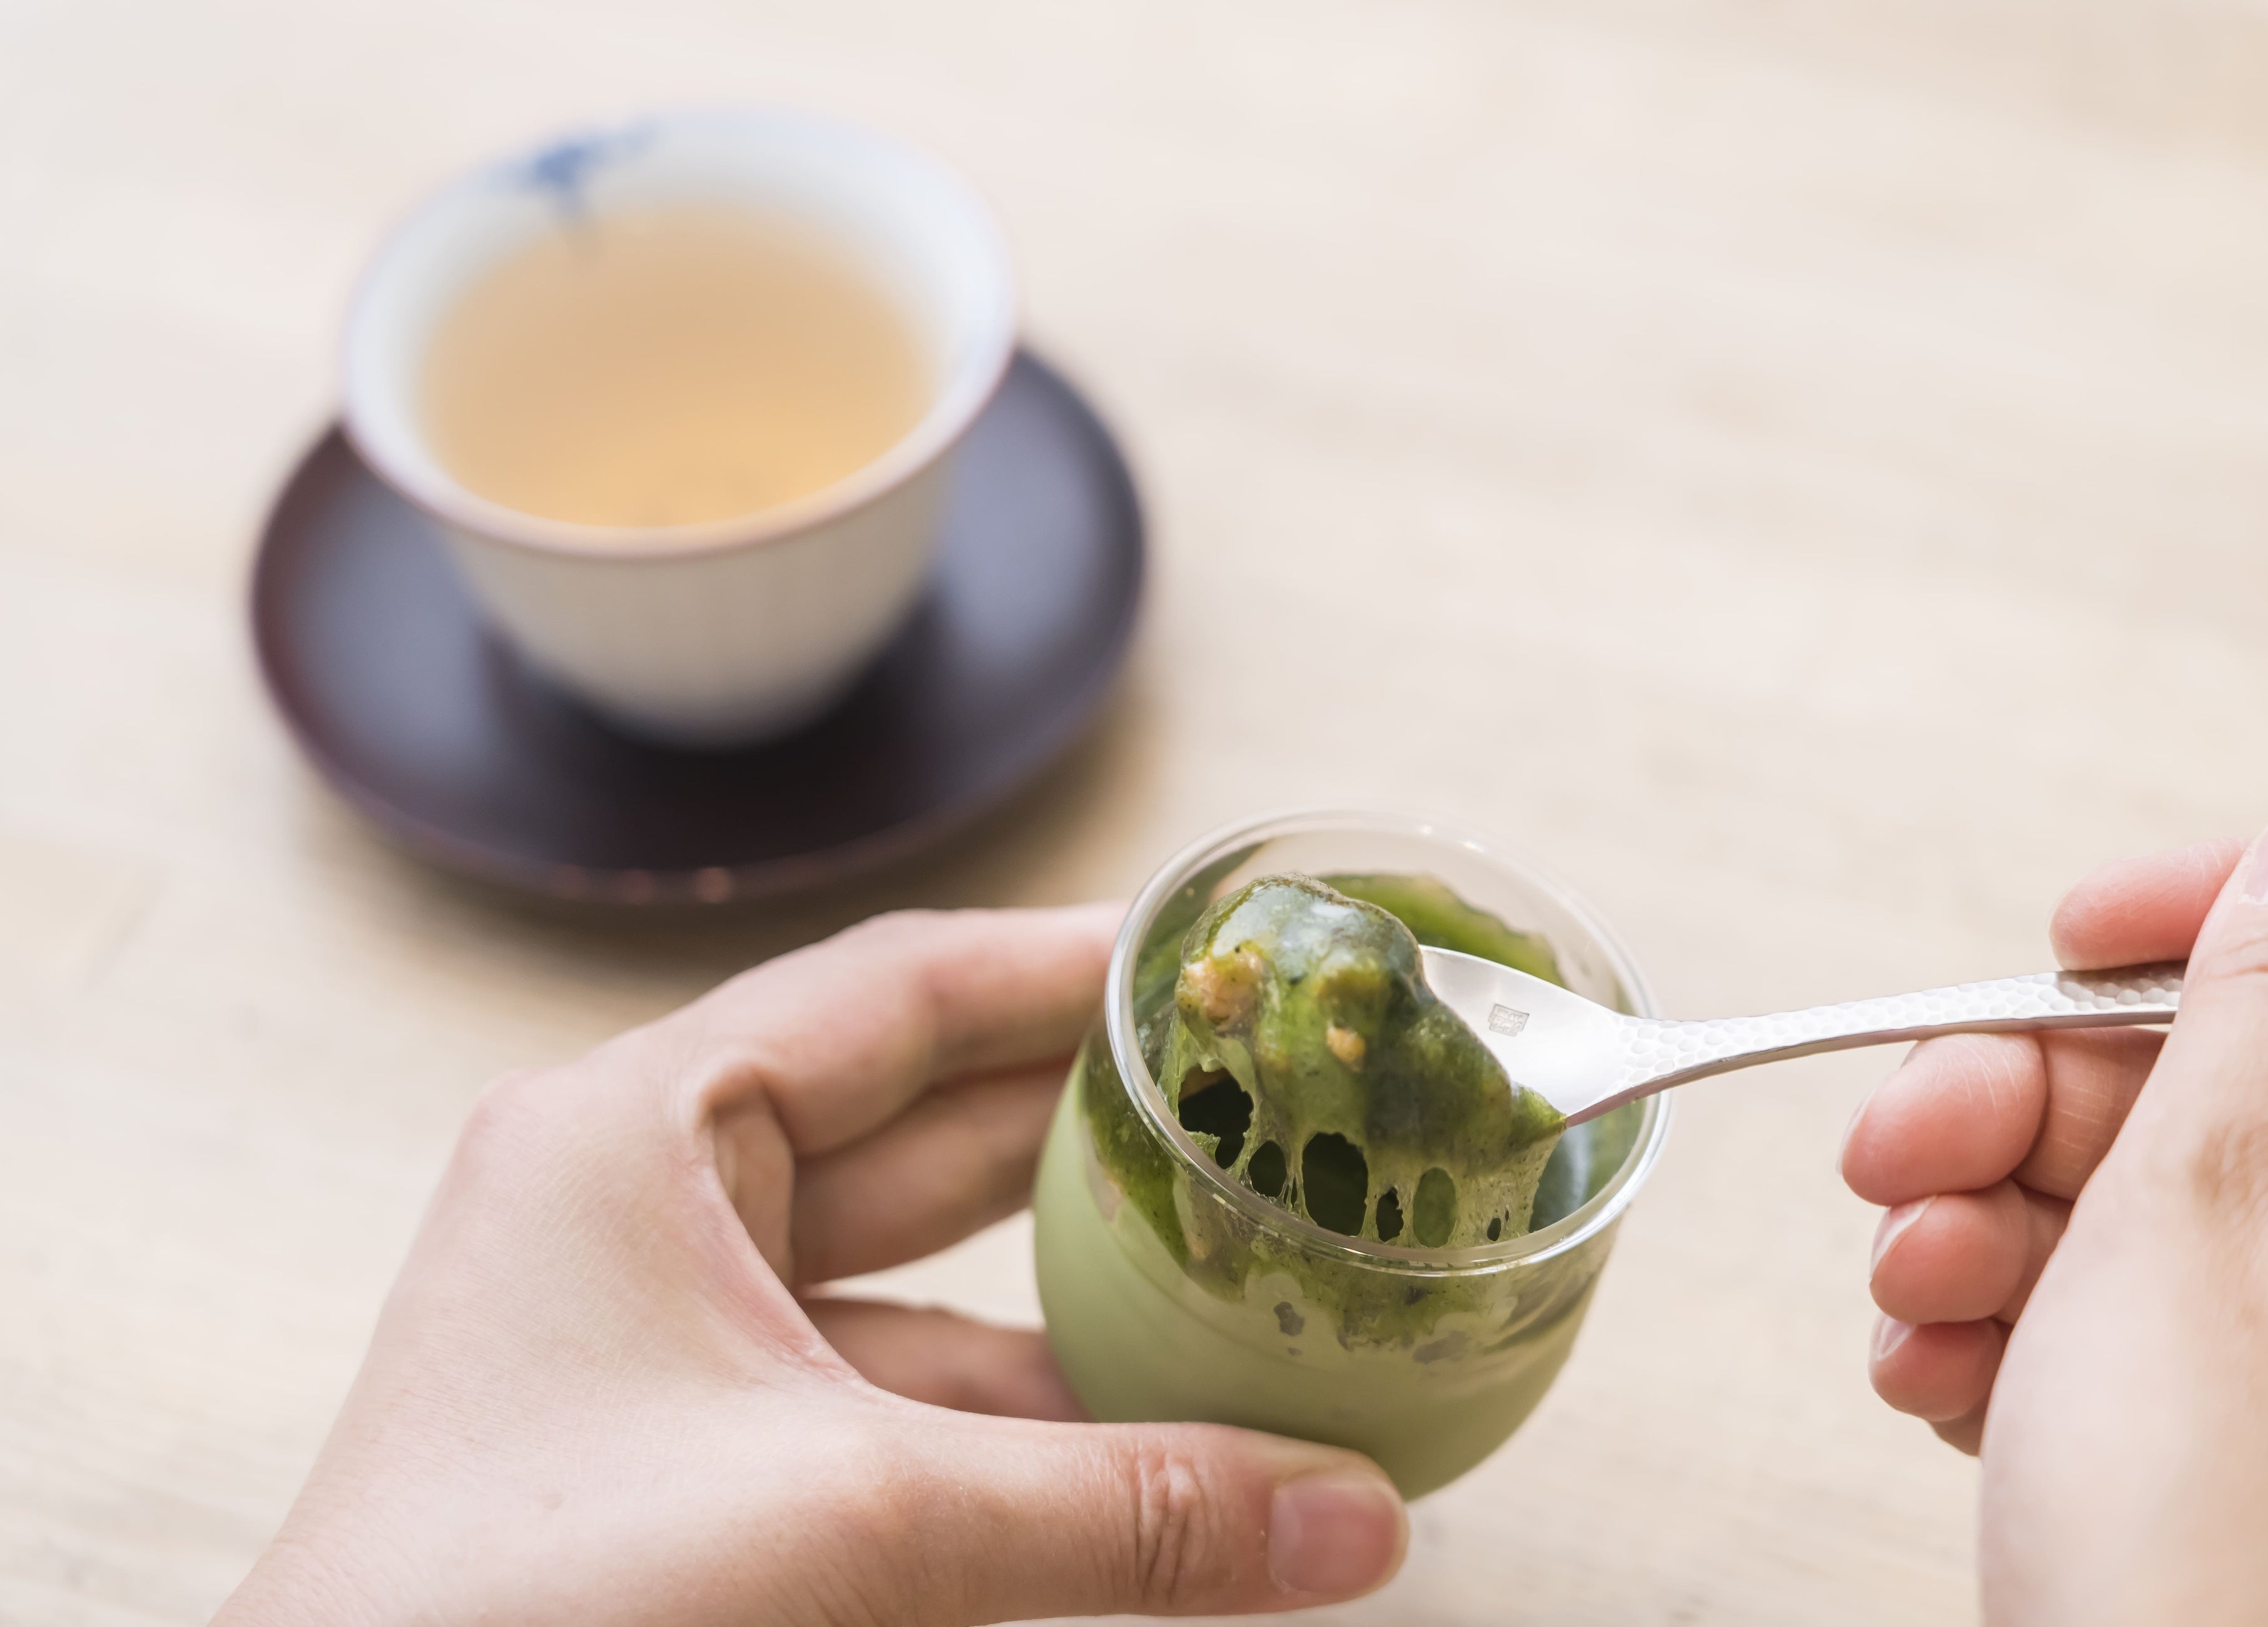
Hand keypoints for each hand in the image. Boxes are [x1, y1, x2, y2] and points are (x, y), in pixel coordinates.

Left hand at [214, 906, 1405, 1625]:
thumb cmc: (524, 1613)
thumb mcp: (852, 1529)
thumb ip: (1119, 1516)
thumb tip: (1362, 1524)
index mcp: (638, 1134)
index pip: (902, 992)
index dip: (1073, 968)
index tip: (1224, 966)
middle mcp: (650, 1209)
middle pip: (927, 1125)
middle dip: (1103, 1135)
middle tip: (1274, 1115)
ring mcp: (670, 1343)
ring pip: (924, 1286)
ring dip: (1080, 1306)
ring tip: (1255, 1289)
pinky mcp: (699, 1465)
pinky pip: (894, 1407)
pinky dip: (1021, 1425)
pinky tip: (1155, 1442)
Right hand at [1842, 804, 2267, 1623]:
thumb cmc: (2216, 1538)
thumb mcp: (2213, 1217)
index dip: (2209, 914)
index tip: (2067, 930)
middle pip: (2205, 1078)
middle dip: (2019, 1103)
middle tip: (1890, 1154)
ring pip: (2125, 1200)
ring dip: (1978, 1227)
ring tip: (1908, 1309)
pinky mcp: (2222, 1433)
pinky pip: (2102, 1318)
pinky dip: (1999, 1327)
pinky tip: (1935, 1381)